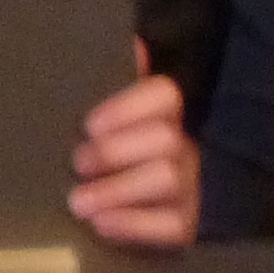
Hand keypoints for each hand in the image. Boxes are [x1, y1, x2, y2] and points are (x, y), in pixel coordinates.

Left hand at [66, 56, 195, 248]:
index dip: (126, 108)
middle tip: (79, 163)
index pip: (164, 96)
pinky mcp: (193, 226)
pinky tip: (102, 225)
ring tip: (78, 202)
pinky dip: (134, 225)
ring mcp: (196, 186)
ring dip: (117, 191)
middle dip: (115, 152)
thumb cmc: (138, 146)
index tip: (90, 125)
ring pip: (166, 180)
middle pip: (163, 139)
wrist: (188, 199)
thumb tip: (131, 45)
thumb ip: (127, 81)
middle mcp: (191, 144)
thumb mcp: (134, 113)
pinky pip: (172, 227)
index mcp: (173, 112)